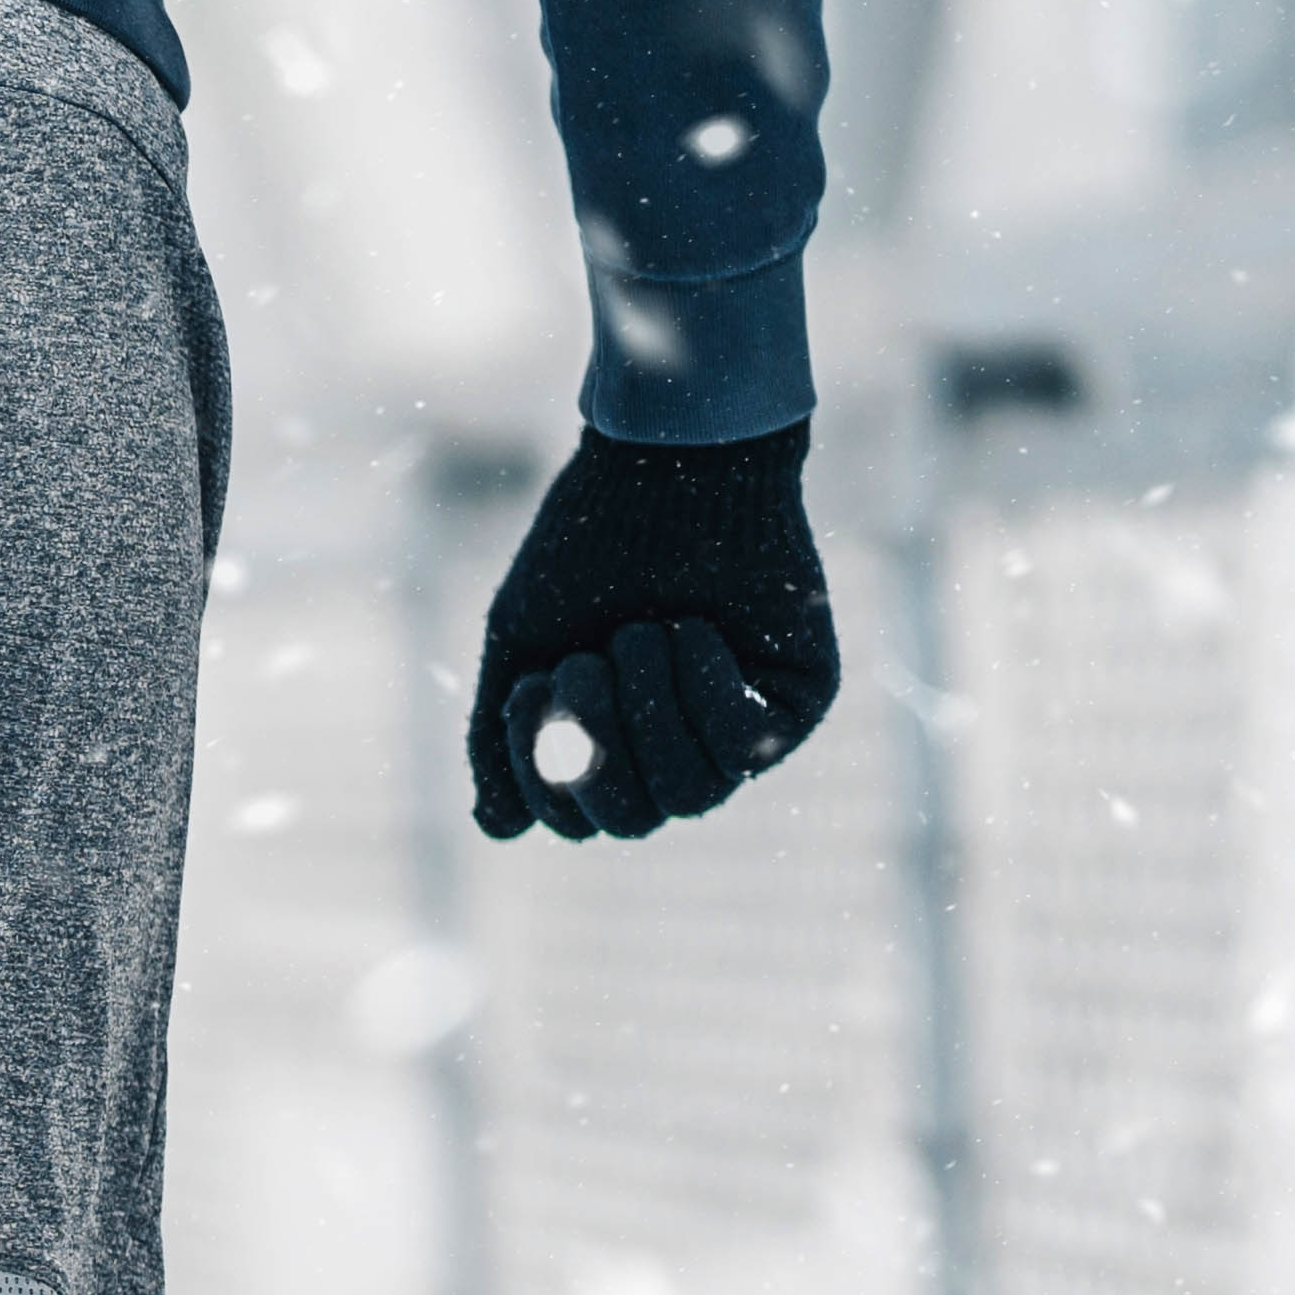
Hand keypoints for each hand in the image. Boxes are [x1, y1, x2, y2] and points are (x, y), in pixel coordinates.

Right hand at [467, 420, 837, 841]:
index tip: (530, 685)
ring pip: (690, 796)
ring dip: (648, 714)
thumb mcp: (523, 644)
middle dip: (596, 746)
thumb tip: (501, 830)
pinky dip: (706, 693)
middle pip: (632, 821)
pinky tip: (694, 629)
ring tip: (639, 632)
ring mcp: (737, 731)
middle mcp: (674, 749)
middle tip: (585, 662)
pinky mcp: (793, 702)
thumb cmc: (588, 545)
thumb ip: (504, 738)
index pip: (576, 818)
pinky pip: (745, 750)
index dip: (544, 775)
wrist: (666, 464)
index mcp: (609, 743)